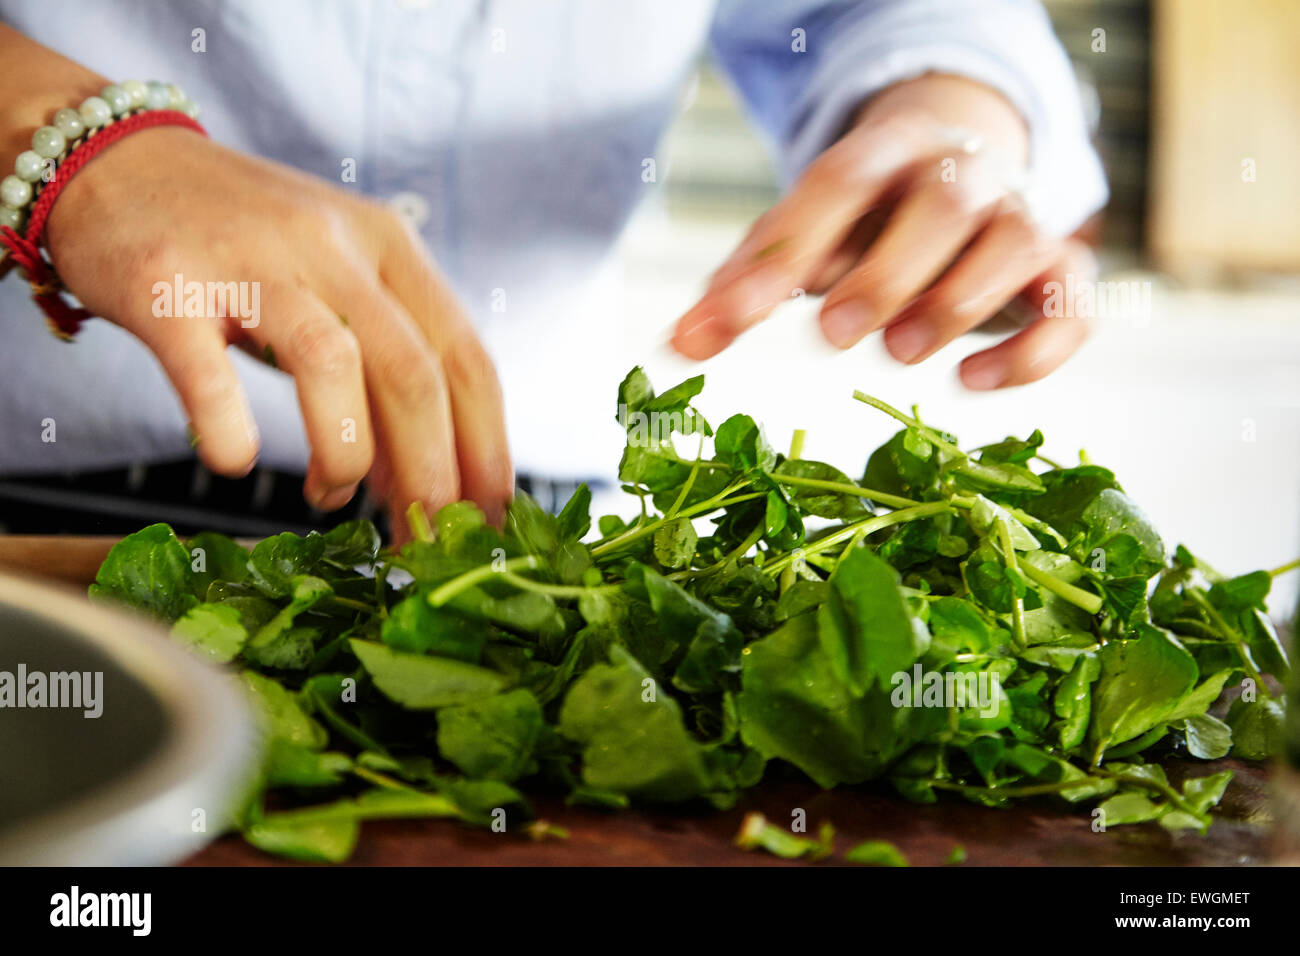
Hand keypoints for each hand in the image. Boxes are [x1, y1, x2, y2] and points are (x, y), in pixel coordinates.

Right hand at [46, 126, 511, 532]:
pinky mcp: (168, 284)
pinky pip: (209, 374)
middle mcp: (333, 247)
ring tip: (328, 495)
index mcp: (390, 247)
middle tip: (420, 538)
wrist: (115, 161)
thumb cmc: (244, 246)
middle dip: (430, 473)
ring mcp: (251, 261)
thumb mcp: (335, 286)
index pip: (469, 359)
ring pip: (329, 365)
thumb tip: (419, 481)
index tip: (489, 516)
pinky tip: (235, 461)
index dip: (488, 448)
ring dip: (342, 454)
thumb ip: (378, 372)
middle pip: (413, 374)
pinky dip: (229, 431)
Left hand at [671, 74, 1095, 388]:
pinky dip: (1033, 350)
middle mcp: (962, 174)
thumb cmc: (866, 219)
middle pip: (942, 206)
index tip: (735, 318)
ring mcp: (1019, 218)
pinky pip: (1071, 307)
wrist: (963, 169)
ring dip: (959, 303)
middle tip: (836, 333)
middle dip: (889, 272)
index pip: (837, 185)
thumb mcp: (804, 233)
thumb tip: (677, 347)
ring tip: (903, 352)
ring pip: (1013, 247)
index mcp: (886, 151)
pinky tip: (973, 384)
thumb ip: (745, 283)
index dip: (789, 250)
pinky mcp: (1060, 273)